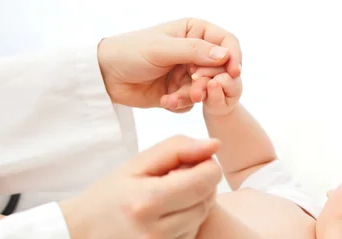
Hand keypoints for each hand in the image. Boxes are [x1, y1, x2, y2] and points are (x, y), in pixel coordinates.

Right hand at [59, 136, 221, 238]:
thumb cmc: (106, 198)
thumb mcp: (134, 165)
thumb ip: (177, 149)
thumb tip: (214, 145)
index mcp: (145, 202)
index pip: (204, 182)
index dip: (207, 169)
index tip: (196, 166)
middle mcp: (153, 235)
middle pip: (205, 204)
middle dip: (198, 189)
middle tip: (175, 186)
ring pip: (199, 225)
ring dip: (190, 212)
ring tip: (163, 209)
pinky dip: (183, 234)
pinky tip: (161, 229)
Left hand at [97, 17, 241, 110]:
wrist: (107, 76)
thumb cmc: (131, 53)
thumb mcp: (163, 49)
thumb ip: (194, 51)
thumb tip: (225, 55)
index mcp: (194, 31)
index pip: (226, 42)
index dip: (233, 57)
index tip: (233, 73)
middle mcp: (195, 51)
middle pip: (220, 70)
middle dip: (208, 82)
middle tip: (195, 91)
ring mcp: (188, 72)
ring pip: (207, 89)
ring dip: (191, 96)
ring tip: (172, 98)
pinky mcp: (180, 91)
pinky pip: (193, 102)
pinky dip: (180, 103)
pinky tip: (165, 100)